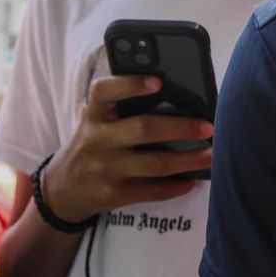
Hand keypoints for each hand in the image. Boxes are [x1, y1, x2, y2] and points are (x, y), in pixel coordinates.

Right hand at [40, 74, 213, 223]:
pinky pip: (152, 191)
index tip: (158, 81)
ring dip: (188, 160)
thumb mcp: (97, 122)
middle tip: (208, 127)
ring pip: (154, 164)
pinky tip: (193, 180)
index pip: (105, 91)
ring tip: (212, 155)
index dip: (130, 84)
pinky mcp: (113, 195)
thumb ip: (123, 108)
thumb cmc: (94, 144)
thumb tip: (179, 98)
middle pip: (142, 129)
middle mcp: (97, 139)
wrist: (64, 190)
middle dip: (180, 128)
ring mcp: (105, 169)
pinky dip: (176, 186)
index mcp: (94, 113)